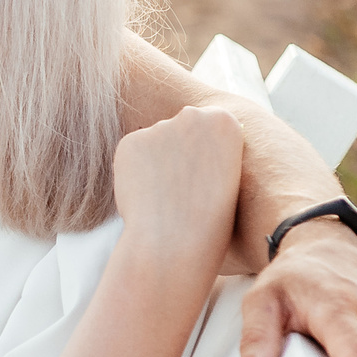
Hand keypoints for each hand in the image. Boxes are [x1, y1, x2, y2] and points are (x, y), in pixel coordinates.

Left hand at [112, 105, 243, 268]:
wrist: (177, 240)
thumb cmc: (210, 219)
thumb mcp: (226, 177)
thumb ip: (208, 151)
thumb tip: (183, 144)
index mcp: (224, 121)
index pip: (207, 126)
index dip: (203, 153)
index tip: (202, 173)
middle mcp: (191, 116)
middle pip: (179, 130)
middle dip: (177, 153)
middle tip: (181, 187)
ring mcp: (158, 127)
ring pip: (154, 144)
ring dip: (156, 164)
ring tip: (166, 196)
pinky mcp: (129, 142)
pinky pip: (132, 155)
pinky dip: (135, 173)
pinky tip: (146, 194)